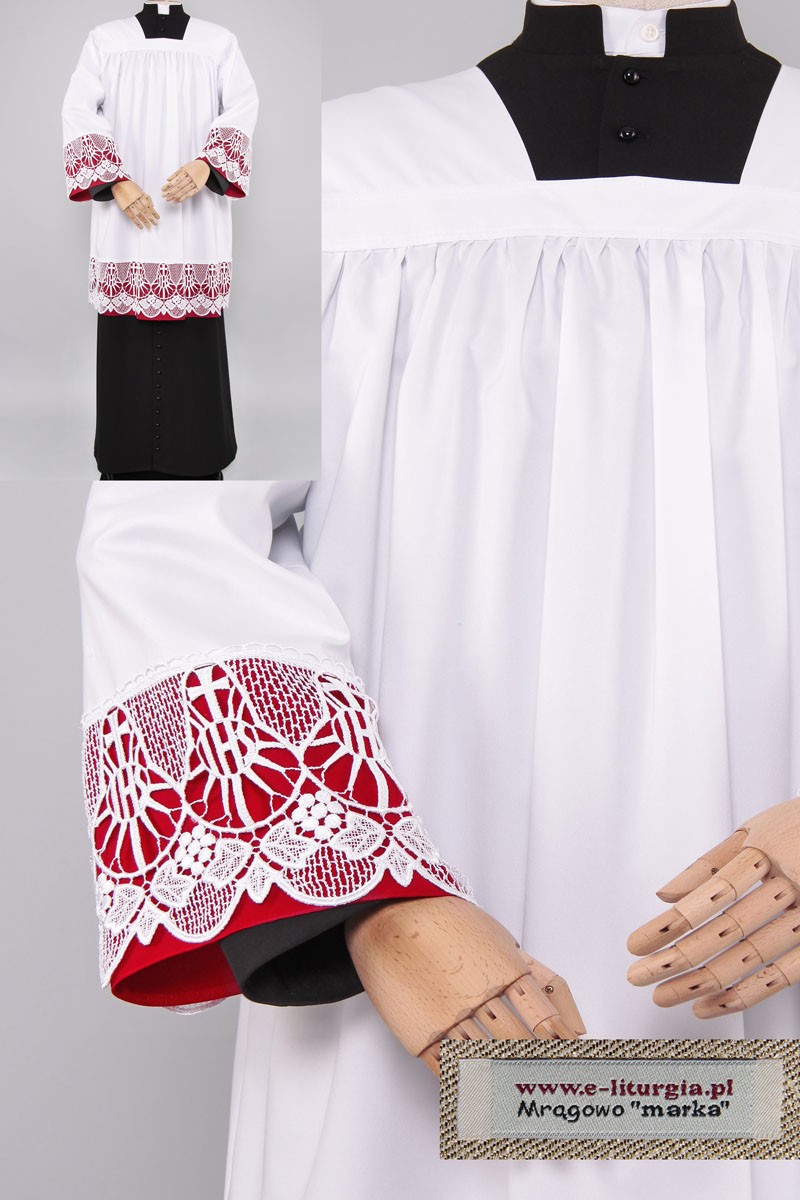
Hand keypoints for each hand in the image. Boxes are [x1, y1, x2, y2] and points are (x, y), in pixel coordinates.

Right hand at [111, 180, 159, 228]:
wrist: (118, 183)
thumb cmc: (130, 186)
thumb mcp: (140, 189)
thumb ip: (147, 197)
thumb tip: (153, 206)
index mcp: (140, 194)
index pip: (148, 205)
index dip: (153, 212)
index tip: (158, 218)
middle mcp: (134, 199)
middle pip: (144, 210)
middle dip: (150, 218)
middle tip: (155, 224)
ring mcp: (128, 203)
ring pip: (138, 214)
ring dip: (144, 221)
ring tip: (149, 226)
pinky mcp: (123, 207)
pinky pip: (130, 215)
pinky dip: (135, 221)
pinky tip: (140, 226)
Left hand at [161, 159, 210, 203]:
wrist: (205, 166)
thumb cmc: (193, 166)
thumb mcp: (184, 167)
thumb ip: (176, 173)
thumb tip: (168, 180)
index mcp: (186, 171)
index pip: (175, 180)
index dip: (168, 185)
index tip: (162, 189)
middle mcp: (191, 177)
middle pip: (179, 187)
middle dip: (170, 192)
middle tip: (164, 196)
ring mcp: (195, 183)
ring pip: (184, 191)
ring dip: (176, 196)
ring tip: (169, 199)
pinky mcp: (198, 187)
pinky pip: (190, 194)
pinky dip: (184, 198)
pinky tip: (178, 200)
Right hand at [345, 895, 584, 1075]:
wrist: (392, 914)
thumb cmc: (453, 925)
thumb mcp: (507, 942)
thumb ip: (546, 981)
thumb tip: (579, 1027)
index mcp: (505, 968)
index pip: (545, 1019)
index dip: (563, 1049)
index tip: (575, 1069)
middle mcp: (479, 993)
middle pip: (520, 1044)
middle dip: (541, 1072)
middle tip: (556, 1092)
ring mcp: (448, 1014)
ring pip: (487, 1059)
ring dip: (510, 1083)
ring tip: (528, 1100)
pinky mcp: (419, 1031)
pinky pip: (449, 1068)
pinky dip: (470, 1087)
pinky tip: (486, 1098)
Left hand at [627, 796, 799, 1016]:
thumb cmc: (798, 825)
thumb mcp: (754, 828)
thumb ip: (709, 861)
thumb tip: (665, 894)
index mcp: (767, 848)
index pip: (711, 893)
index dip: (672, 921)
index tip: (636, 944)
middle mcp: (791, 882)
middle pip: (727, 930)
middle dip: (679, 958)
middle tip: (639, 977)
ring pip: (753, 955)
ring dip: (706, 981)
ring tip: (667, 996)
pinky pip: (787, 973)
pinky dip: (748, 992)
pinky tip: (713, 1004)